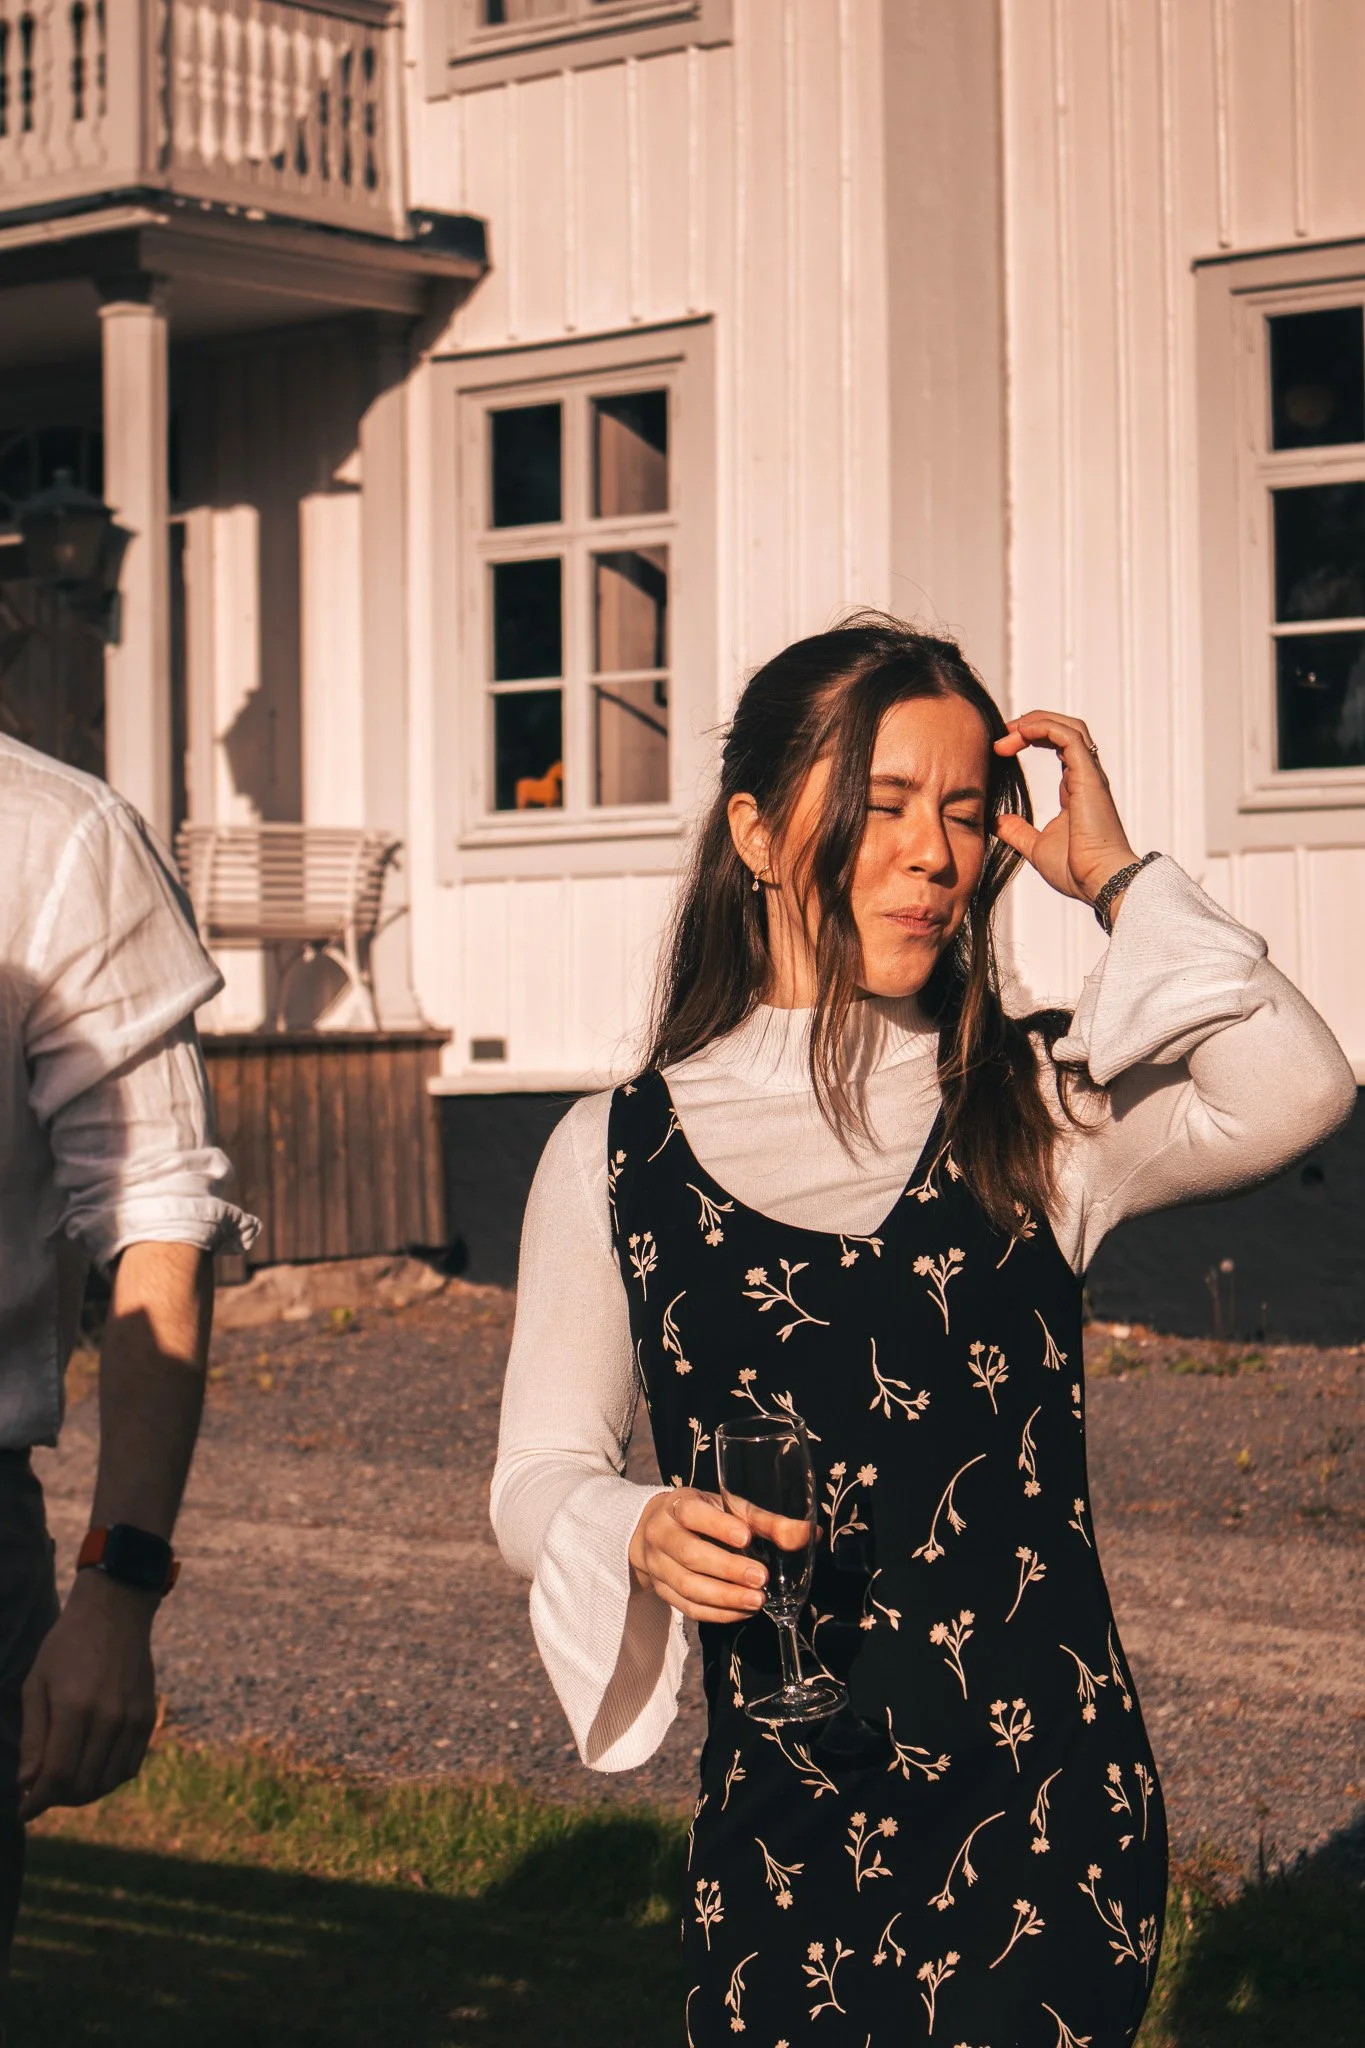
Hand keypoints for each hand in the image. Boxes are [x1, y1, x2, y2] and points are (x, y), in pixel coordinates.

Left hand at [17, 1571, 158, 1820]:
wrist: (115, 1612)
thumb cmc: (67, 1646)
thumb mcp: (36, 1684)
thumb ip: (33, 1736)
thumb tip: (27, 1782)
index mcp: (76, 1707)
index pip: (57, 1775)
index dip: (38, 1802)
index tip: (24, 1811)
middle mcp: (109, 1718)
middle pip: (83, 1785)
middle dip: (57, 1799)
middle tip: (41, 1792)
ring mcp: (133, 1719)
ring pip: (108, 1782)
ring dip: (83, 1793)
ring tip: (65, 1783)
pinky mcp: (148, 1718)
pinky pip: (130, 1766)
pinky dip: (109, 1778)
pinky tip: (91, 1768)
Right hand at [629, 1488, 796, 1624]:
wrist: (658, 1531)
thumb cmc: (704, 1517)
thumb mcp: (730, 1509)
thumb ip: (767, 1522)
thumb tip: (810, 1534)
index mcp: (678, 1505)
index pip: (692, 1513)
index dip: (717, 1526)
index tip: (746, 1537)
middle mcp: (661, 1535)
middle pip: (690, 1554)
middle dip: (727, 1568)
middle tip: (761, 1578)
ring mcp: (658, 1566)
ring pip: (687, 1585)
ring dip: (724, 1596)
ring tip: (756, 1600)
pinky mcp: (662, 1592)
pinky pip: (688, 1608)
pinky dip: (717, 1613)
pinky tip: (743, 1611)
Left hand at [992, 711, 1137, 908]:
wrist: (1100, 882)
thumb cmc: (1077, 871)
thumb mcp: (1035, 848)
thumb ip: (1017, 832)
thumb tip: (997, 821)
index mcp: (1075, 789)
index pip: (1057, 745)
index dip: (1030, 737)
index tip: (1000, 747)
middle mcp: (1085, 777)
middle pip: (1064, 729)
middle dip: (1031, 724)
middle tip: (1000, 734)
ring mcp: (1089, 775)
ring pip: (1069, 727)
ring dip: (1036, 722)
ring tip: (1008, 731)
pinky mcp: (1089, 777)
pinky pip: (1070, 737)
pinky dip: (1045, 727)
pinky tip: (1021, 732)